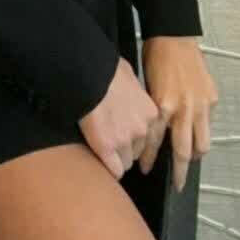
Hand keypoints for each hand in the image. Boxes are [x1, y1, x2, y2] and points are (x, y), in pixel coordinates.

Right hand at [78, 57, 159, 180]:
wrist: (88, 74)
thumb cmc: (106, 69)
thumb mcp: (129, 75)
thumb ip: (134, 91)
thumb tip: (129, 89)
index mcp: (151, 113)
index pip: (149, 137)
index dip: (136, 138)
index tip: (128, 138)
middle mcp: (142, 130)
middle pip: (138, 151)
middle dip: (126, 147)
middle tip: (111, 139)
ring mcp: (125, 141)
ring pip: (126, 162)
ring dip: (116, 157)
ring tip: (103, 148)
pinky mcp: (106, 148)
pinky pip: (114, 170)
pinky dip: (108, 168)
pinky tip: (101, 161)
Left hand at [136, 35, 218, 191]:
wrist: (174, 35)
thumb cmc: (155, 56)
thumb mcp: (145, 85)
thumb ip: (152, 110)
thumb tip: (150, 131)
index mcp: (162, 104)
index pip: (155, 141)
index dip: (150, 158)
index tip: (146, 169)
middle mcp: (182, 108)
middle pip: (183, 151)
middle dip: (180, 171)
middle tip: (177, 184)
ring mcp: (200, 104)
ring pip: (202, 143)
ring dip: (196, 155)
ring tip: (190, 161)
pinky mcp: (211, 98)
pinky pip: (208, 123)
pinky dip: (202, 130)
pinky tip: (196, 132)